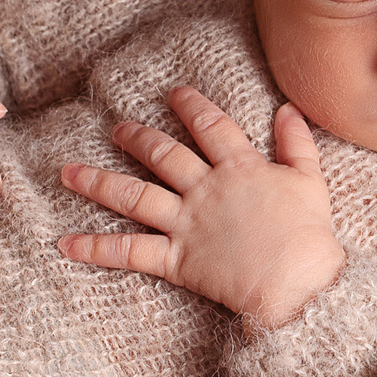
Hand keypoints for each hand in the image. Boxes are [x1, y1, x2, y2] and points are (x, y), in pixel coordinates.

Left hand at [59, 88, 343, 326]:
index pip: (210, 126)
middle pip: (163, 155)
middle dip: (137, 138)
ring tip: (70, 172)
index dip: (191, 107)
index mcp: (239, 168)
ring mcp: (186, 223)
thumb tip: (288, 109)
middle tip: (117, 128)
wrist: (297, 282)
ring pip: (134, 196)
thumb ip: (297, 143)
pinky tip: (66, 244)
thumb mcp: (310, 180)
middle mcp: (205, 190)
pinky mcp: (176, 259)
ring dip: (98, 182)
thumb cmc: (309, 235)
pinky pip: (130, 252)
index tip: (174, 94)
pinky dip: (97, 249)